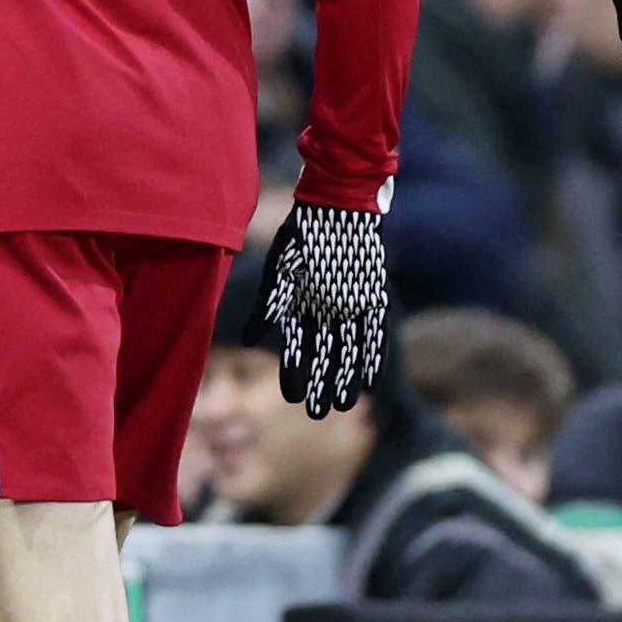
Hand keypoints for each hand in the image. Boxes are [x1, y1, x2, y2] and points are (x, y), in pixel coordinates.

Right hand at [264, 201, 390, 418]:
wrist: (337, 206)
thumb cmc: (303, 237)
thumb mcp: (280, 273)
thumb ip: (267, 308)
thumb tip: (246, 341)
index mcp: (299, 306)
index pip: (295, 349)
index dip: (294, 374)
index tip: (294, 399)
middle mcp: (324, 312)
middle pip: (323, 355)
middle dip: (320, 384)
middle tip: (318, 414)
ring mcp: (349, 307)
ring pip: (348, 350)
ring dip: (346, 377)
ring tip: (345, 405)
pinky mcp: (372, 299)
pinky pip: (374, 334)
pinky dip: (372, 356)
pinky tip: (372, 380)